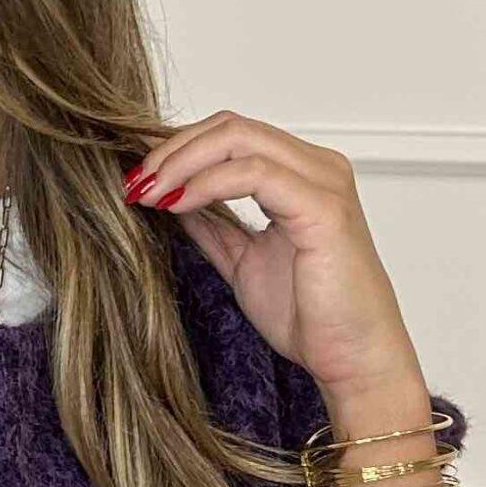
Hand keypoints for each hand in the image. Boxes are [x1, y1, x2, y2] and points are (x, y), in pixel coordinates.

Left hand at [123, 113, 422, 404]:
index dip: (178, 149)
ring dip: (182, 162)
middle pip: (231, 127)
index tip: (137, 179)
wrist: (351, 359)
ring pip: (239, 139)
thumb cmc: (311, 317)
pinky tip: (177, 205)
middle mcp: (317, 168)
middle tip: (134, 182)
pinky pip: (255, 174)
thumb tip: (172, 200)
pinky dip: (207, 183)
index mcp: (302, 175)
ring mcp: (323, 182)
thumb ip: (214, 227)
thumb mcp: (243, 261)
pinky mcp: (323, 207)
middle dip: (172, 150)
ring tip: (148, 192)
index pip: (232, 135)